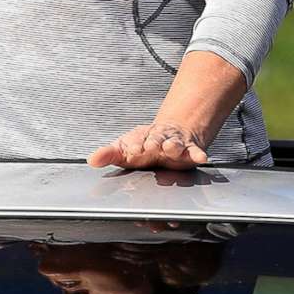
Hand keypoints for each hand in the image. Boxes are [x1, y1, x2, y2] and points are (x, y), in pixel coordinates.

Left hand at [88, 123, 209, 169]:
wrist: (170, 133)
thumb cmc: (144, 144)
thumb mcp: (124, 149)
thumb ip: (109, 154)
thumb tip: (92, 160)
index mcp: (140, 139)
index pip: (136, 140)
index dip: (134, 145)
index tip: (132, 150)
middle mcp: (158, 140)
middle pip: (156, 139)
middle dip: (153, 143)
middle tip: (150, 147)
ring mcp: (174, 144)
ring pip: (174, 143)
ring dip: (173, 145)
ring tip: (172, 148)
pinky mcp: (188, 151)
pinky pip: (194, 152)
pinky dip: (197, 154)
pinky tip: (201, 158)